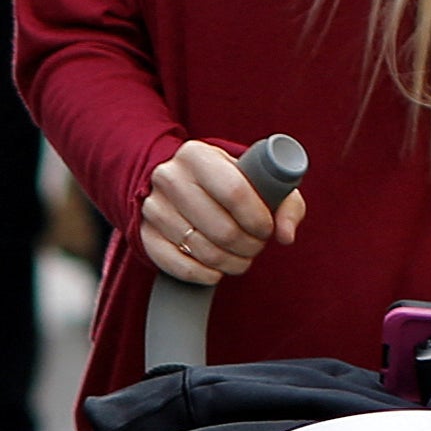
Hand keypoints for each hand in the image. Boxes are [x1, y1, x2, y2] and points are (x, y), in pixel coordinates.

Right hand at [140, 138, 305, 285]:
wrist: (176, 182)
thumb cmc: (227, 182)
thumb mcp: (258, 179)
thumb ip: (285, 203)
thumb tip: (286, 235)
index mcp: (197, 155)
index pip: (235, 192)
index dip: (258, 219)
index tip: (267, 230)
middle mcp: (168, 177)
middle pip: (221, 228)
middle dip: (249, 246)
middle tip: (256, 246)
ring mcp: (152, 207)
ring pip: (203, 251)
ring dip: (232, 262)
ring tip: (241, 257)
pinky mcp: (144, 233)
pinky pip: (179, 266)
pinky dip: (205, 275)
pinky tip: (218, 271)